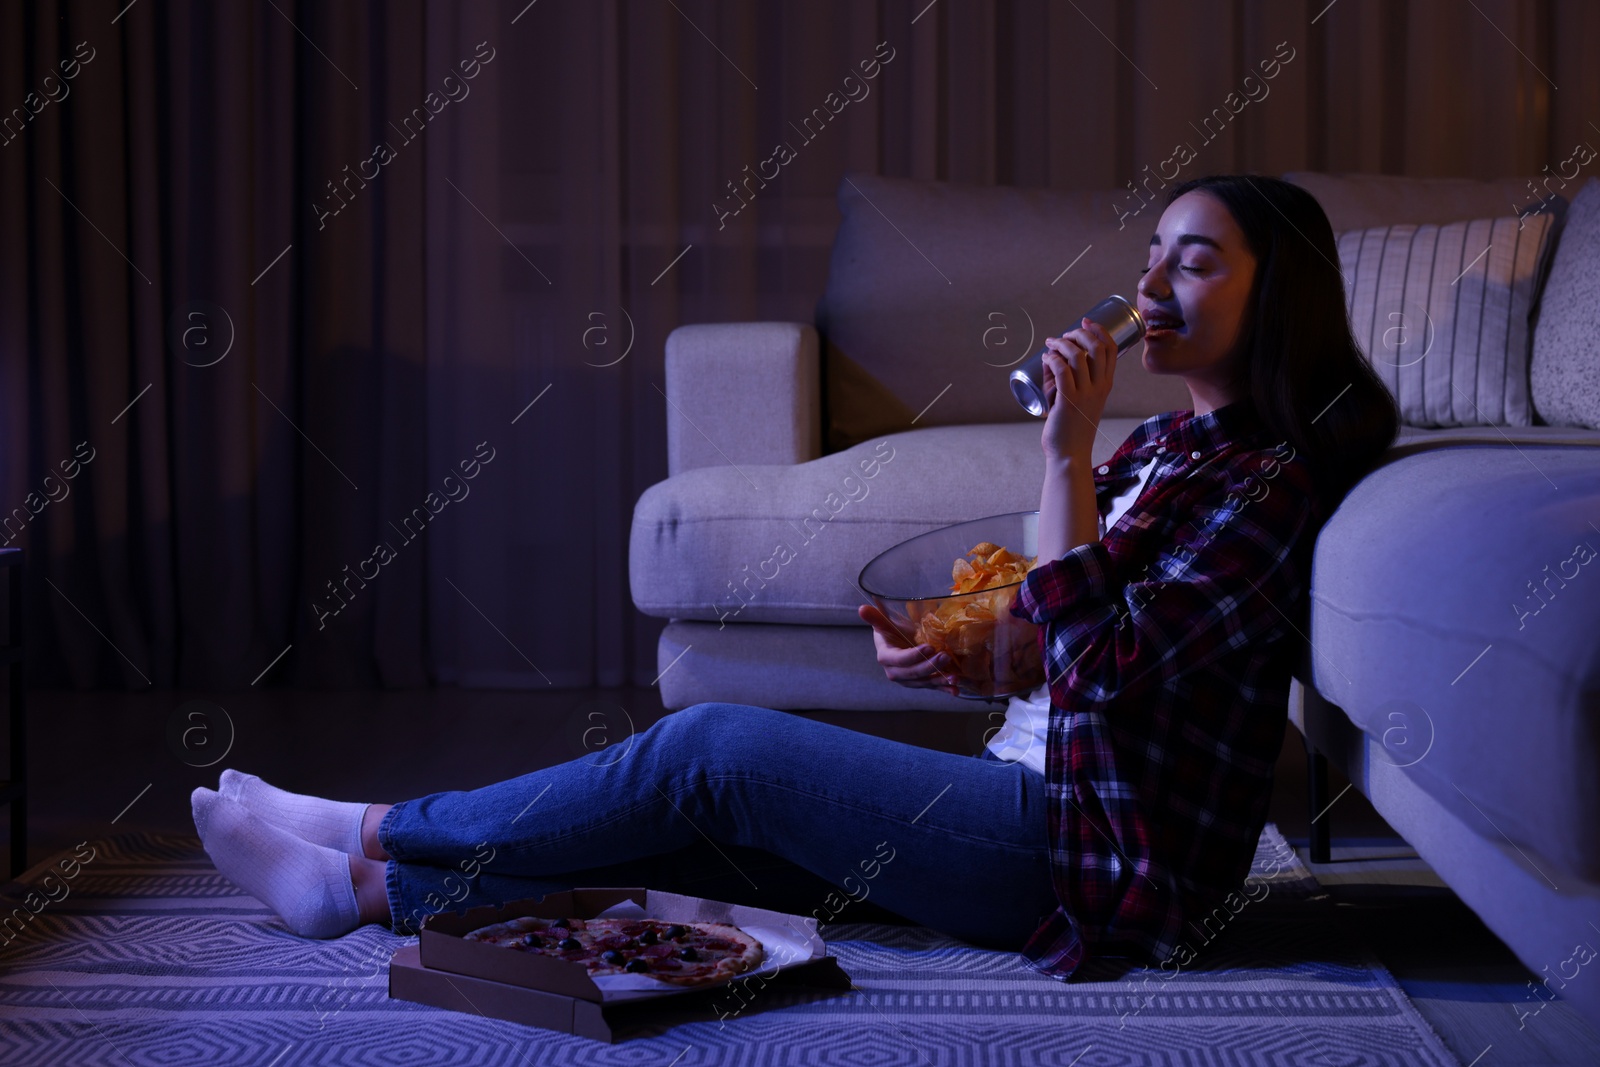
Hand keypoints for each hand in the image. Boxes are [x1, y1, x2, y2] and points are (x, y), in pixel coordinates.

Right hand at [858, 604, 960, 694]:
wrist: (897, 644)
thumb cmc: (892, 631)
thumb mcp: (884, 623)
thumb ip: (875, 618)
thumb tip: (861, 608)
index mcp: (885, 657)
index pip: (899, 659)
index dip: (913, 656)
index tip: (930, 647)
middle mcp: (895, 673)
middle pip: (913, 673)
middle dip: (929, 666)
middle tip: (945, 656)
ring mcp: (908, 680)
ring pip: (924, 683)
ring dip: (939, 681)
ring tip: (955, 677)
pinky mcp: (920, 683)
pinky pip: (932, 688)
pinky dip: (944, 689)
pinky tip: (955, 690)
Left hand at [1041, 316, 1116, 462]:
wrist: (1070, 454)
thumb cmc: (1072, 428)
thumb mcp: (1080, 400)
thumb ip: (1068, 380)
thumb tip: (1050, 358)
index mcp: (1106, 385)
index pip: (1111, 349)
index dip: (1099, 330)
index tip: (1086, 321)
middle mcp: (1099, 387)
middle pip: (1096, 347)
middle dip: (1079, 333)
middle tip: (1064, 334)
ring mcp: (1085, 394)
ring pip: (1076, 356)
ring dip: (1061, 343)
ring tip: (1050, 344)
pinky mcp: (1068, 401)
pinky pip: (1061, 371)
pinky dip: (1052, 358)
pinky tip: (1046, 358)